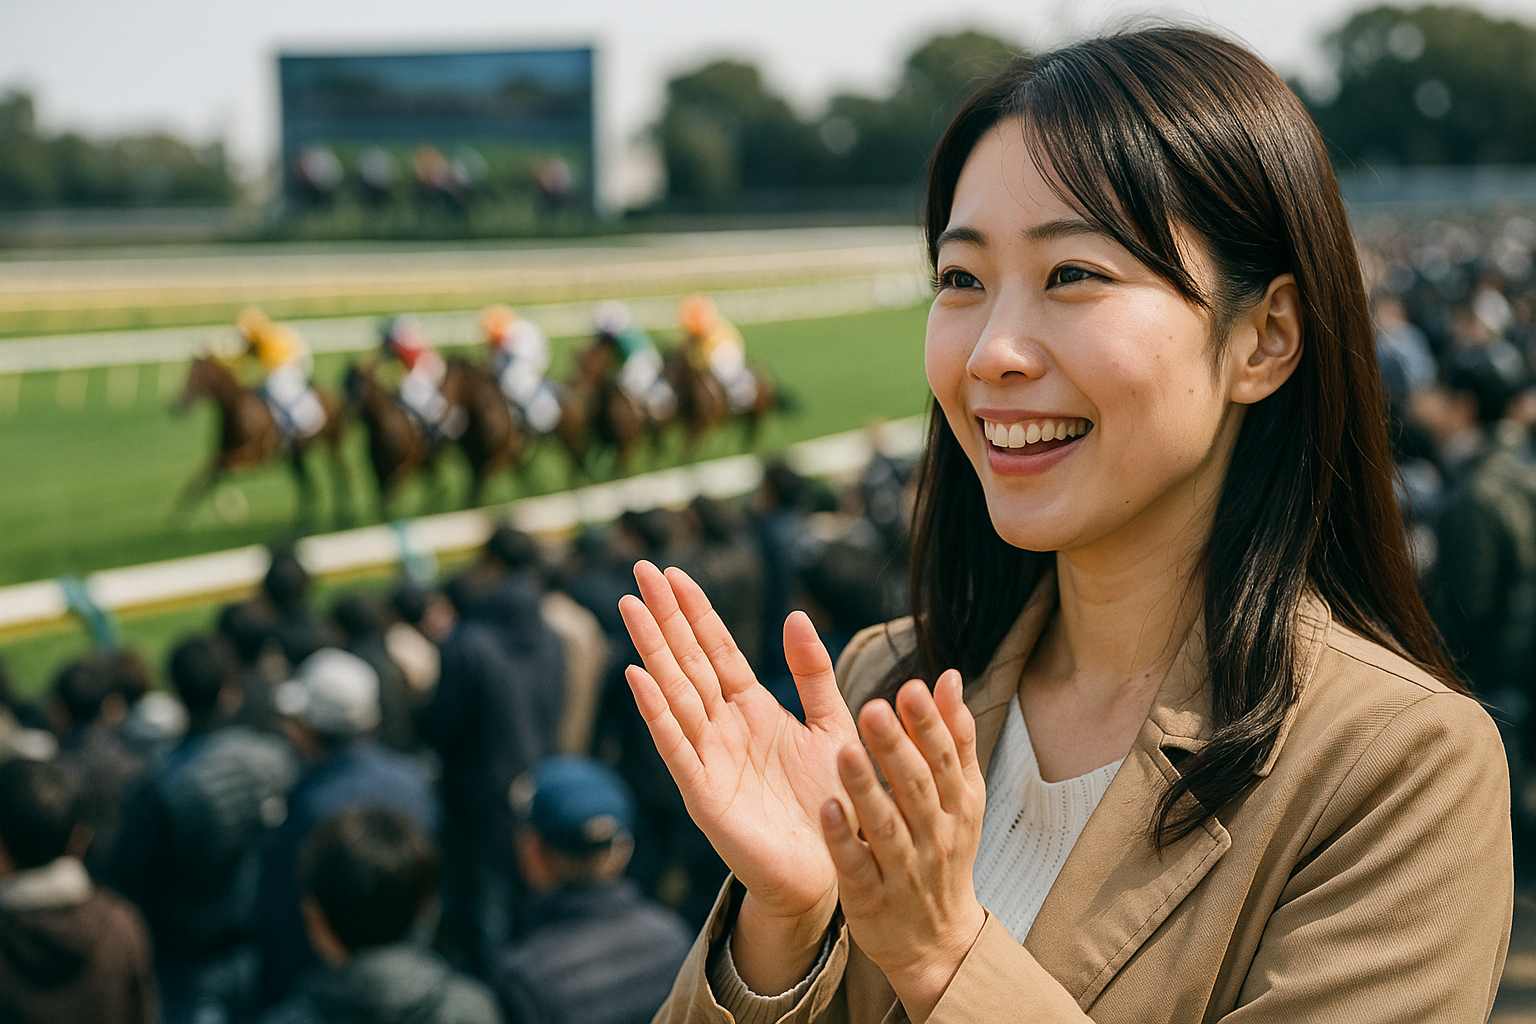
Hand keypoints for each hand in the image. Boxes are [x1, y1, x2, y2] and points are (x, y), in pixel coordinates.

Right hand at [618, 560, 857, 928]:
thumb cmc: (832, 801)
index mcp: (752, 710)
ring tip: (630, 606)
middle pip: (688, 661)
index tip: (673, 573)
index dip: (695, 611)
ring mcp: (709, 758)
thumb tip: (795, 614)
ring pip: (675, 692)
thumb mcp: (831, 724)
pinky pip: (676, 746)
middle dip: (664, 616)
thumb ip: (812, 673)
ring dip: (652, 649)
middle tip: (640, 569)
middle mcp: (723, 728)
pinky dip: (656, 712)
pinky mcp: (704, 794)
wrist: (834, 869)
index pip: (717, 649)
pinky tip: (638, 676)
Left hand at [819, 671, 986, 1021]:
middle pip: (916, 786)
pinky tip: (825, 810)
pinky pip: (856, 865)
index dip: (930, 724)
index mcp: (958, 805)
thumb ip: (953, 737)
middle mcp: (935, 834)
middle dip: (896, 747)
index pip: (946, 759)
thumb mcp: (960, 798)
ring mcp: (904, 868)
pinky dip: (842, 839)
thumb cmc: (944, 851)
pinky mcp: (871, 896)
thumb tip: (946, 677)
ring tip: (844, 750)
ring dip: (866, 788)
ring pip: (885, 825)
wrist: (936, 940)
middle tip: (873, 706)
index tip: (911, 688)